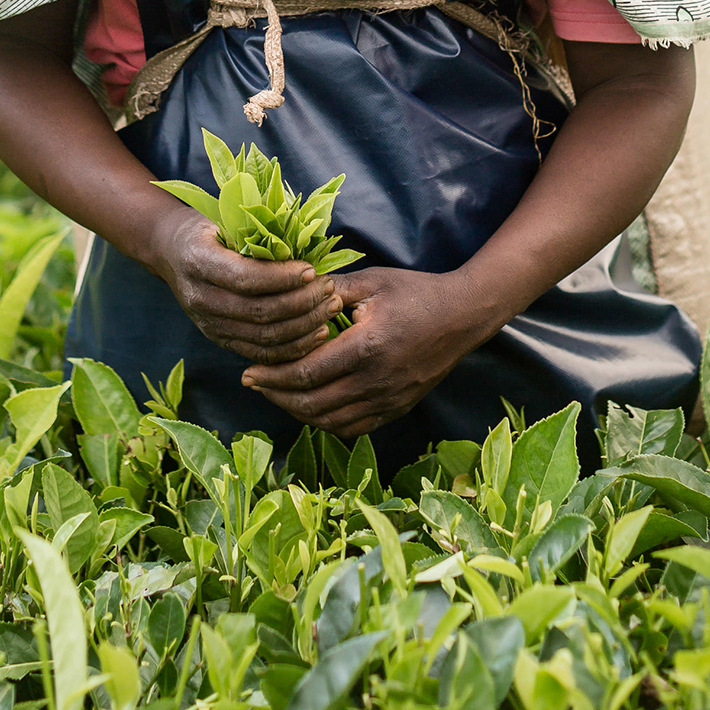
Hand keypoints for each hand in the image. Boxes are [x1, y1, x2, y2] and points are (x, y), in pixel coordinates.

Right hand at [150, 209, 342, 364]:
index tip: (312, 269)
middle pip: (258, 312)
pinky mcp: (219, 340)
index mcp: (198, 261)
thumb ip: (256, 233)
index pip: (245, 278)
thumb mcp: (225, 219)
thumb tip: (306, 243)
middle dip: (301, 303)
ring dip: (303, 326)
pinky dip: (292, 348)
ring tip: (329, 309)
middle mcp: (200, 298)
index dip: (282, 278)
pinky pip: (260, 353)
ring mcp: (208, 324)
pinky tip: (316, 333)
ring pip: (263, 337)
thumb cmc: (208, 228)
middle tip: (329, 289)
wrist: (171, 253)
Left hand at [241, 267, 484, 436]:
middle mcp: (376, 381)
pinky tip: (310, 406)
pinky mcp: (396, 409)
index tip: (248, 371)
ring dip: (297, 411)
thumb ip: (330, 289)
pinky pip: (352, 427)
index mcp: (366, 347)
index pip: (307, 372)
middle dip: (277, 395)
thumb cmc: (414, 293)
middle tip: (254, 383)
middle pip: (312, 403)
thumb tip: (289, 292)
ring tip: (277, 394)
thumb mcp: (371, 281)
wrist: (461, 317)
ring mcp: (388, 400)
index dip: (272, 375)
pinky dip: (325, 422)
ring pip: (330, 421)